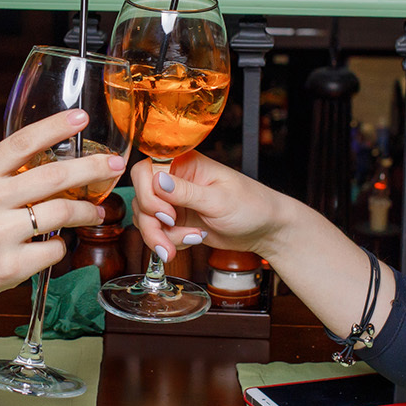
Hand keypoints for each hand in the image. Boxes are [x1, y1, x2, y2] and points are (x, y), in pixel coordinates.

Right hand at [0, 109, 117, 317]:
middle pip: (54, 176)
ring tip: (95, 212)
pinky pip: (54, 249)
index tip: (81, 117)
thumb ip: (4, 173)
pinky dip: (62, 245)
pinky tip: (56, 244)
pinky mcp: (10, 266)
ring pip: (61, 212)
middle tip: (113, 166)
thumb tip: (53, 158)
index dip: (55, 127)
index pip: (22, 142)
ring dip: (86, 211)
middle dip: (92, 168)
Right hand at [128, 150, 289, 263]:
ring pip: (145, 218)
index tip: (168, 214)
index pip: (145, 171)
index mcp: (185, 163)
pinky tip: (193, 240)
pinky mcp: (176, 221)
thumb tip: (157, 180)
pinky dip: (169, 241)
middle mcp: (175, 180)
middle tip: (171, 236)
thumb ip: (186, 192)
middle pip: (141, 199)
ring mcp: (174, 201)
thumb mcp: (219, 200)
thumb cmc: (251, 206)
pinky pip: (156, 232)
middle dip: (153, 224)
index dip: (149, 194)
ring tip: (190, 240)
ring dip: (161, 236)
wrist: (264, 230)